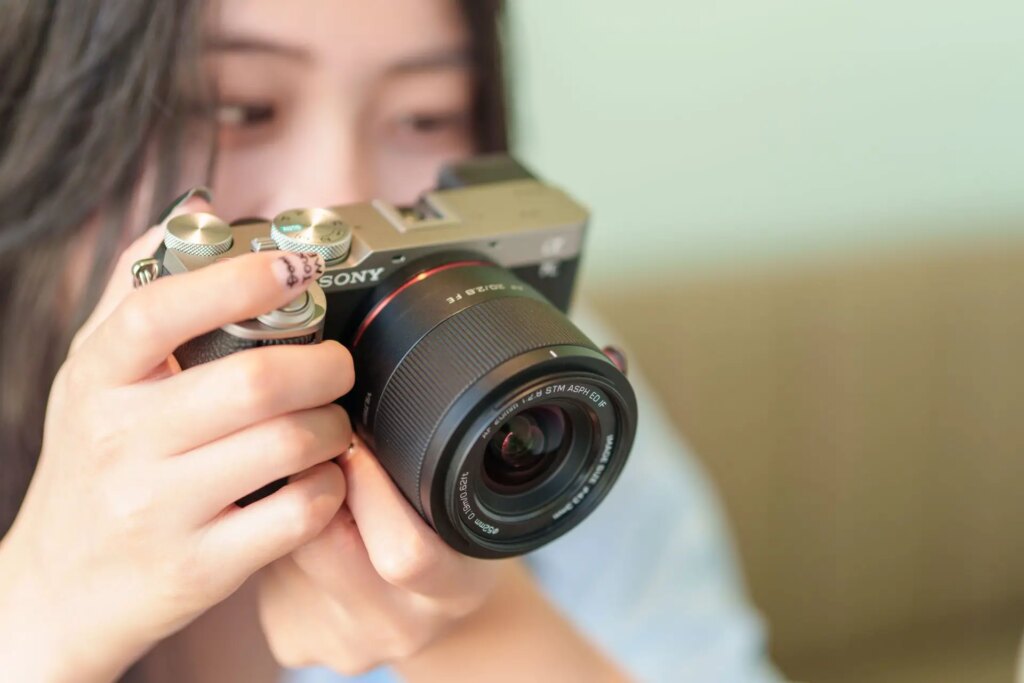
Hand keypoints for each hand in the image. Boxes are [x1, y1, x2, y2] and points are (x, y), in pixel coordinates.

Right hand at [0, 195, 351, 682]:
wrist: (59, 591)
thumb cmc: (93, 469)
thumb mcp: (94, 377)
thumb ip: (142, 290)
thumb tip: (200, 211)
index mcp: (95, 380)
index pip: (159, 311)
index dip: (238, 280)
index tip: (293, 265)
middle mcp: (120, 441)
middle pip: (253, 381)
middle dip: (322, 364)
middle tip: (336, 363)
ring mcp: (157, 510)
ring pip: (286, 443)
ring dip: (332, 426)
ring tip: (329, 422)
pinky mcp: (199, 568)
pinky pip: (296, 514)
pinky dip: (329, 486)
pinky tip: (320, 476)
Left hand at [257, 436, 501, 675]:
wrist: (428, 617)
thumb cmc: (443, 541)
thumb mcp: (457, 507)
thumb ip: (416, 468)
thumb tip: (347, 391)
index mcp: (455, 589)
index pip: (406, 552)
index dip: (371, 486)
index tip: (354, 437)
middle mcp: (400, 626)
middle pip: (326, 545)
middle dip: (315, 483)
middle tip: (316, 446)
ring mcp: (342, 642)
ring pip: (287, 550)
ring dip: (289, 503)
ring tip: (310, 482)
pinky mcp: (294, 642)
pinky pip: (267, 571)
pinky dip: (273, 535)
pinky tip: (295, 526)